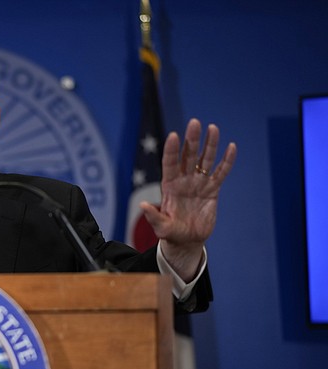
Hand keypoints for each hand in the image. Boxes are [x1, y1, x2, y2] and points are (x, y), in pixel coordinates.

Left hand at [140, 118, 236, 280]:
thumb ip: (153, 217)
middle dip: (191, 140)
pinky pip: (221, 173)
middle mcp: (184, 180)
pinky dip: (227, 161)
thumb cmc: (171, 233)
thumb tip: (143, 205)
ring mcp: (199, 183)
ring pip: (205, 160)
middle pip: (188, 156)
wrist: (188, 240)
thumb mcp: (161, 227)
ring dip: (209, 145)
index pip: (169, 164)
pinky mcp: (213, 189)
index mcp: (169, 186)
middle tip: (194, 122)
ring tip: (213, 128)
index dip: (171, 151)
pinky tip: (231, 147)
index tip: (173, 136)